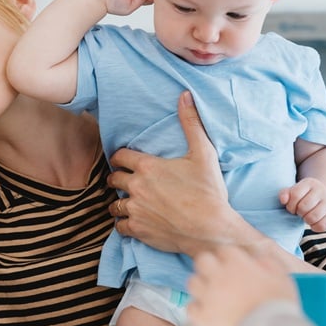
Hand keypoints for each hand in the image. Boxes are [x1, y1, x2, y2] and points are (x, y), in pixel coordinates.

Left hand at [107, 91, 243, 256]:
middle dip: (117, 178)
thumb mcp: (203, 154)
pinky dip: (123, 223)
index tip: (124, 161)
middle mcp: (136, 186)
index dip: (121, 158)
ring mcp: (135, 209)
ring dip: (119, 202)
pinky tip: (132, 221)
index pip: (120, 157)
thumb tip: (185, 95)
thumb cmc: (209, 192)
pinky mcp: (138, 230)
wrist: (211, 230)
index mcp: (148, 166)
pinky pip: (119, 225)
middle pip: (113, 179)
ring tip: (128, 202)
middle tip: (124, 181)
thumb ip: (191, 123)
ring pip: (114, 204)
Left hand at [186, 246, 297, 325]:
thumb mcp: (281, 278)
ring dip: (202, 286)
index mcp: (237, 264)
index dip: (230, 258)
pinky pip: (191, 307)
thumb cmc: (279, 307)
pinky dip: (198, 309)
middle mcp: (218, 276)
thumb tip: (257, 260)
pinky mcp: (203, 317)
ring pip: (193, 282)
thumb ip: (267, 263)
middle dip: (210, 266)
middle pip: (203, 261)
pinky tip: (208, 313)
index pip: (224, 250)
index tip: (235, 266)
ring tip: (212, 295)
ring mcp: (208, 296)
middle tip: (219, 277)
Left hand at [280, 177, 325, 231]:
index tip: (292, 207)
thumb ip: (284, 194)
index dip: (290, 205)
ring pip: (312, 217)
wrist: (325, 201)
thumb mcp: (294, 193)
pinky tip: (314, 222)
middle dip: (299, 213)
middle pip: (303, 207)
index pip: (295, 195)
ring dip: (306, 220)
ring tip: (307, 216)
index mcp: (309, 183)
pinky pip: (321, 226)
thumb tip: (283, 200)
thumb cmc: (304, 198)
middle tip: (301, 212)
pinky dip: (315, 227)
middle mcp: (322, 190)